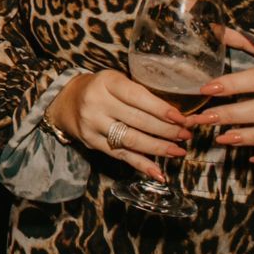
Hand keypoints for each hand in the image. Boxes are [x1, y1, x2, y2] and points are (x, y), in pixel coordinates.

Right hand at [46, 69, 191, 181]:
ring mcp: (92, 123)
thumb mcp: (117, 81)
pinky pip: (121, 155)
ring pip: (131, 140)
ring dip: (158, 148)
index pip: (137, 96)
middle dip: (166, 130)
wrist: (67, 100)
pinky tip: (158, 172)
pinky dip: (141, 165)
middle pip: (137, 120)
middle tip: (186, 135)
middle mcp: (96, 102)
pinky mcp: (92, 142)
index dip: (161, 109)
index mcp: (106, 82)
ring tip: (178, 151)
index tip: (182, 118)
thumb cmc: (102, 89)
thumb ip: (141, 94)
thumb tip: (178, 115)